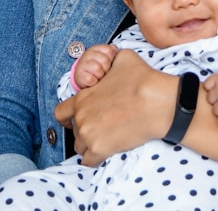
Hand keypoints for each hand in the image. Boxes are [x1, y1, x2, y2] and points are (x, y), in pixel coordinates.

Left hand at [54, 49, 175, 165]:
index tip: (75, 119)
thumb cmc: (142, 81)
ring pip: (79, 147)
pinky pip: (88, 161)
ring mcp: (89, 135)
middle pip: (74, 130)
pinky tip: (105, 152)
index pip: (61, 112)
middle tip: (100, 126)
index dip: (68, 116)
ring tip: (105, 138)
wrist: (157, 103)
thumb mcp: (123, 59)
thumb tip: (113, 56)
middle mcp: (82, 117)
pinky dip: (94, 158)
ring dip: (89, 144)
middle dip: (84, 129)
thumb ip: (111, 62)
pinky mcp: (100, 149)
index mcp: (82, 98)